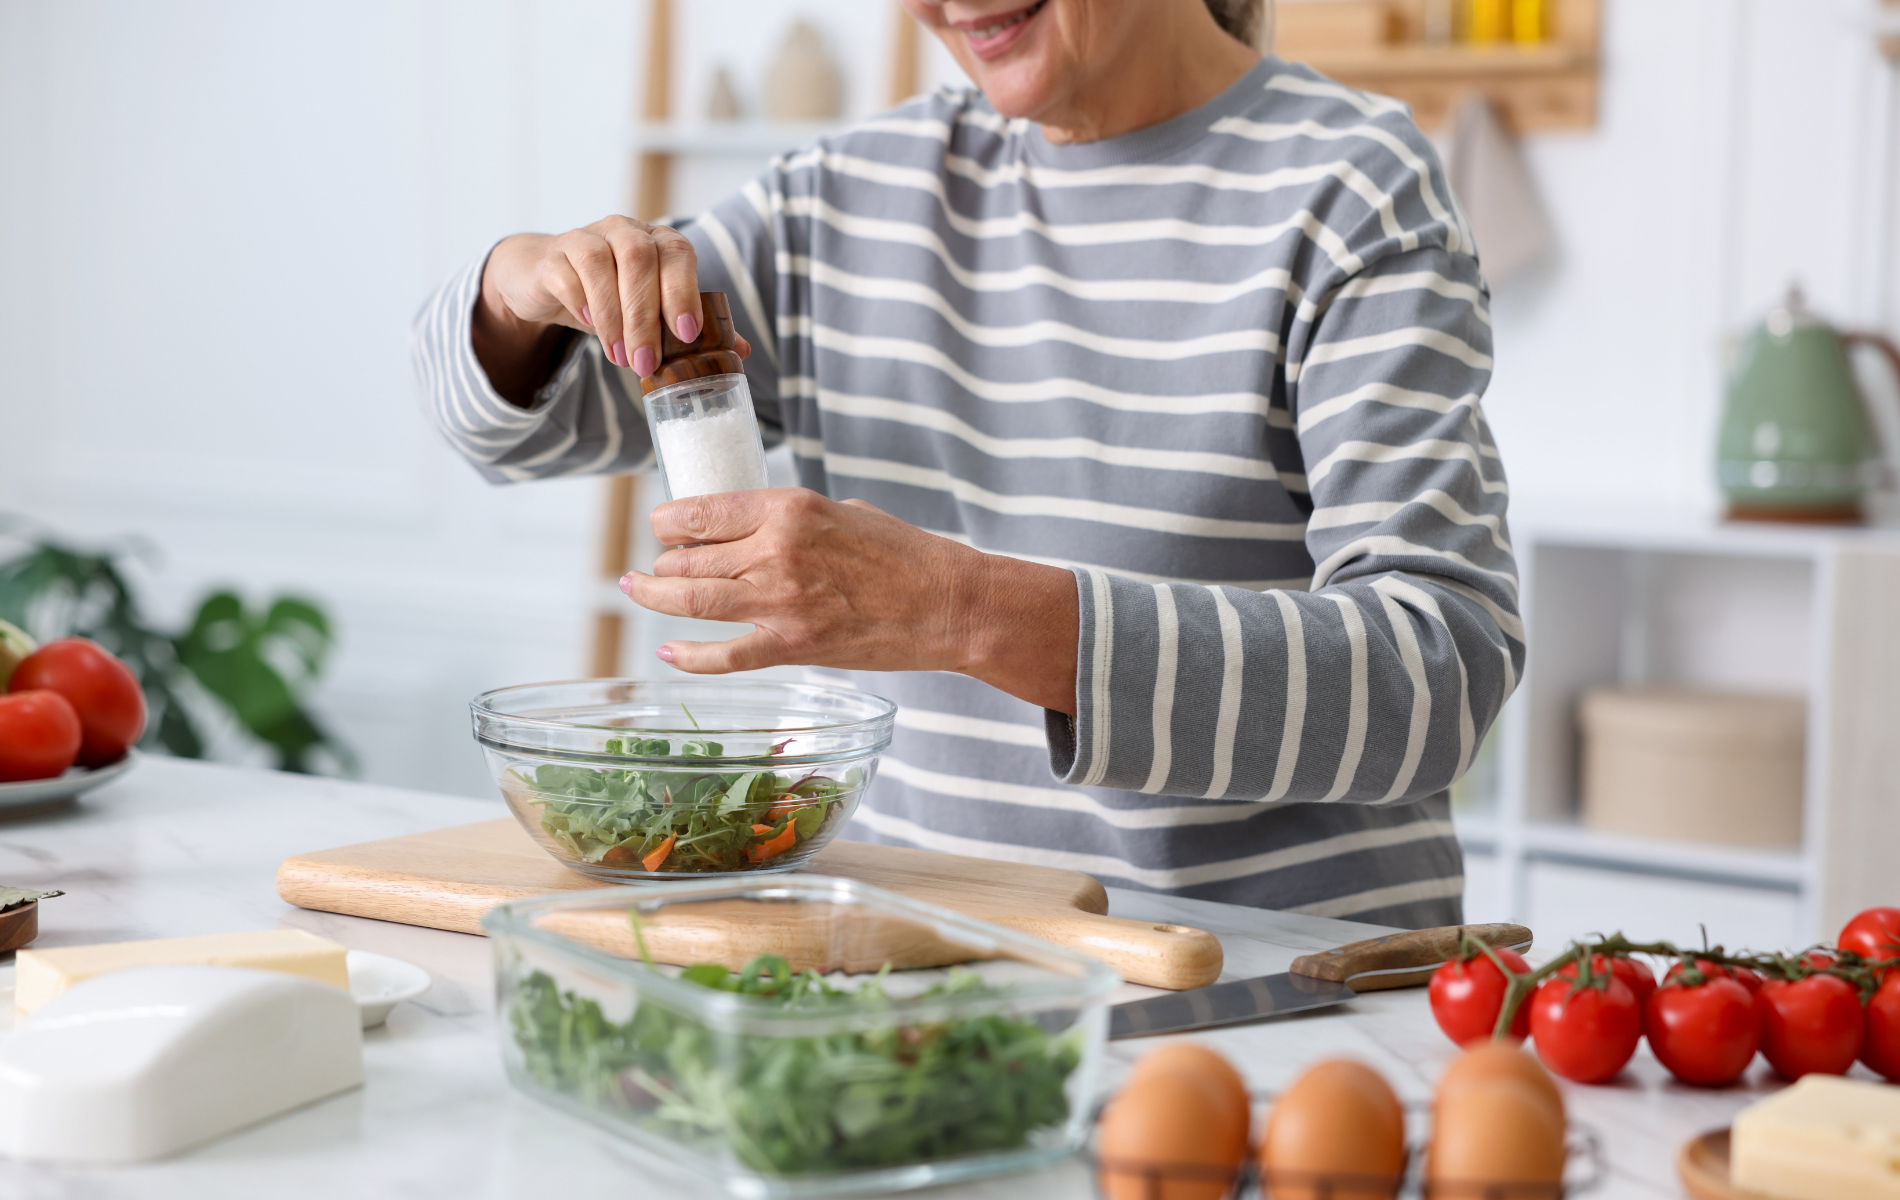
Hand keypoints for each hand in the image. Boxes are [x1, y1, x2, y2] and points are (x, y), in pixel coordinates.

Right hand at [472, 217, 749, 404]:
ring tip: (619, 356)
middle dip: (645, 317)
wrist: (549, 279)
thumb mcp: (653, 309)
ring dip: (612, 316)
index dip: (684, 291)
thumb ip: (692, 325)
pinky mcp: (553, 255)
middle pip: (640, 260)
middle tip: (645, 362)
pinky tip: (588, 325)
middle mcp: (625, 230)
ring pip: (600, 263)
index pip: (678, 253)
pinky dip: (580, 302)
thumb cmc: (613, 295)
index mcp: (658, 241)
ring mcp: (585, 237)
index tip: (688, 335)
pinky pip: (566, 273)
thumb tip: (741, 349)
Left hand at [620, 489, 1080, 713]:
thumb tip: (755, 529)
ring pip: (692, 600)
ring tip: (635, 590)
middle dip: (661, 561)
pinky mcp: (793, 645)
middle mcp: (775, 551)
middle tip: (650, 566)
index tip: (662, 524)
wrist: (948, 603)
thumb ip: (794, 520)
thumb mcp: (845, 512)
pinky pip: (724, 654)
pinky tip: (669, 651)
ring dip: (655, 595)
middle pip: (689, 557)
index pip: (703, 511)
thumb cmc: (906, 555)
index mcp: (789, 509)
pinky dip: (689, 655)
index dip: (670, 519)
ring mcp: (780, 601)